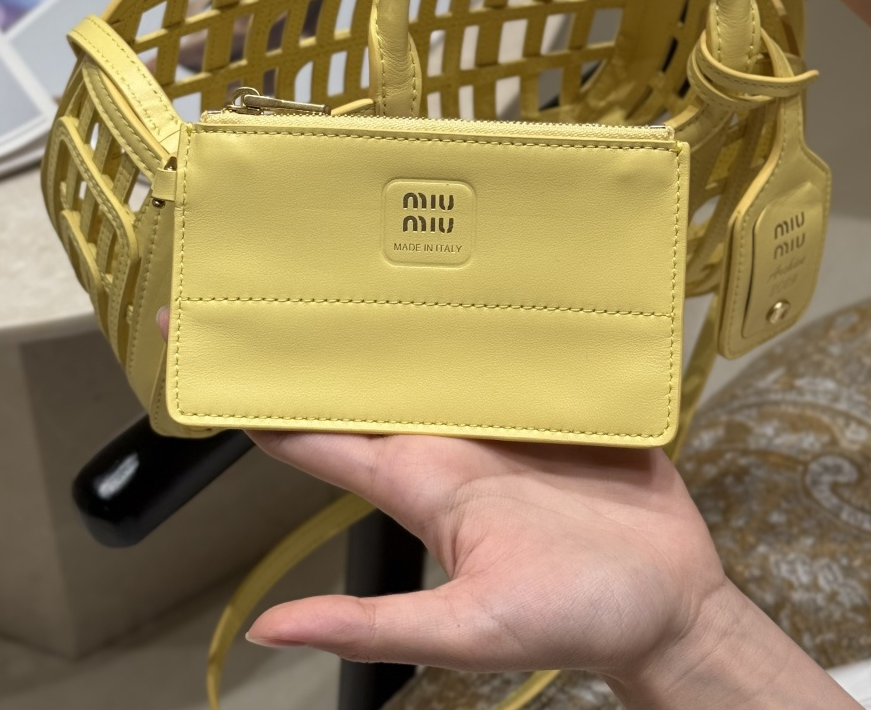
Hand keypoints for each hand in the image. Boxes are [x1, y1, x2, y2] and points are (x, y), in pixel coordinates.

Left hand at [156, 309, 861, 707]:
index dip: (251, 394)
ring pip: (432, 345)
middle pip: (364, 369)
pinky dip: (487, 310)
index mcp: (416, 479)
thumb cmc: (571, 619)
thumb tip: (266, 631)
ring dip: (403, 304)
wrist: (669, 602)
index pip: (311, 431)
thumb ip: (375, 627)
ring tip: (370, 239)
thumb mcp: (470, 629)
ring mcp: (497, 408)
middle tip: (278, 257)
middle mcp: (445, 435)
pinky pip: (507, 341)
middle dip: (320, 321)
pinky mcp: (549, 393)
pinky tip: (477, 268)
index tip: (200, 343)